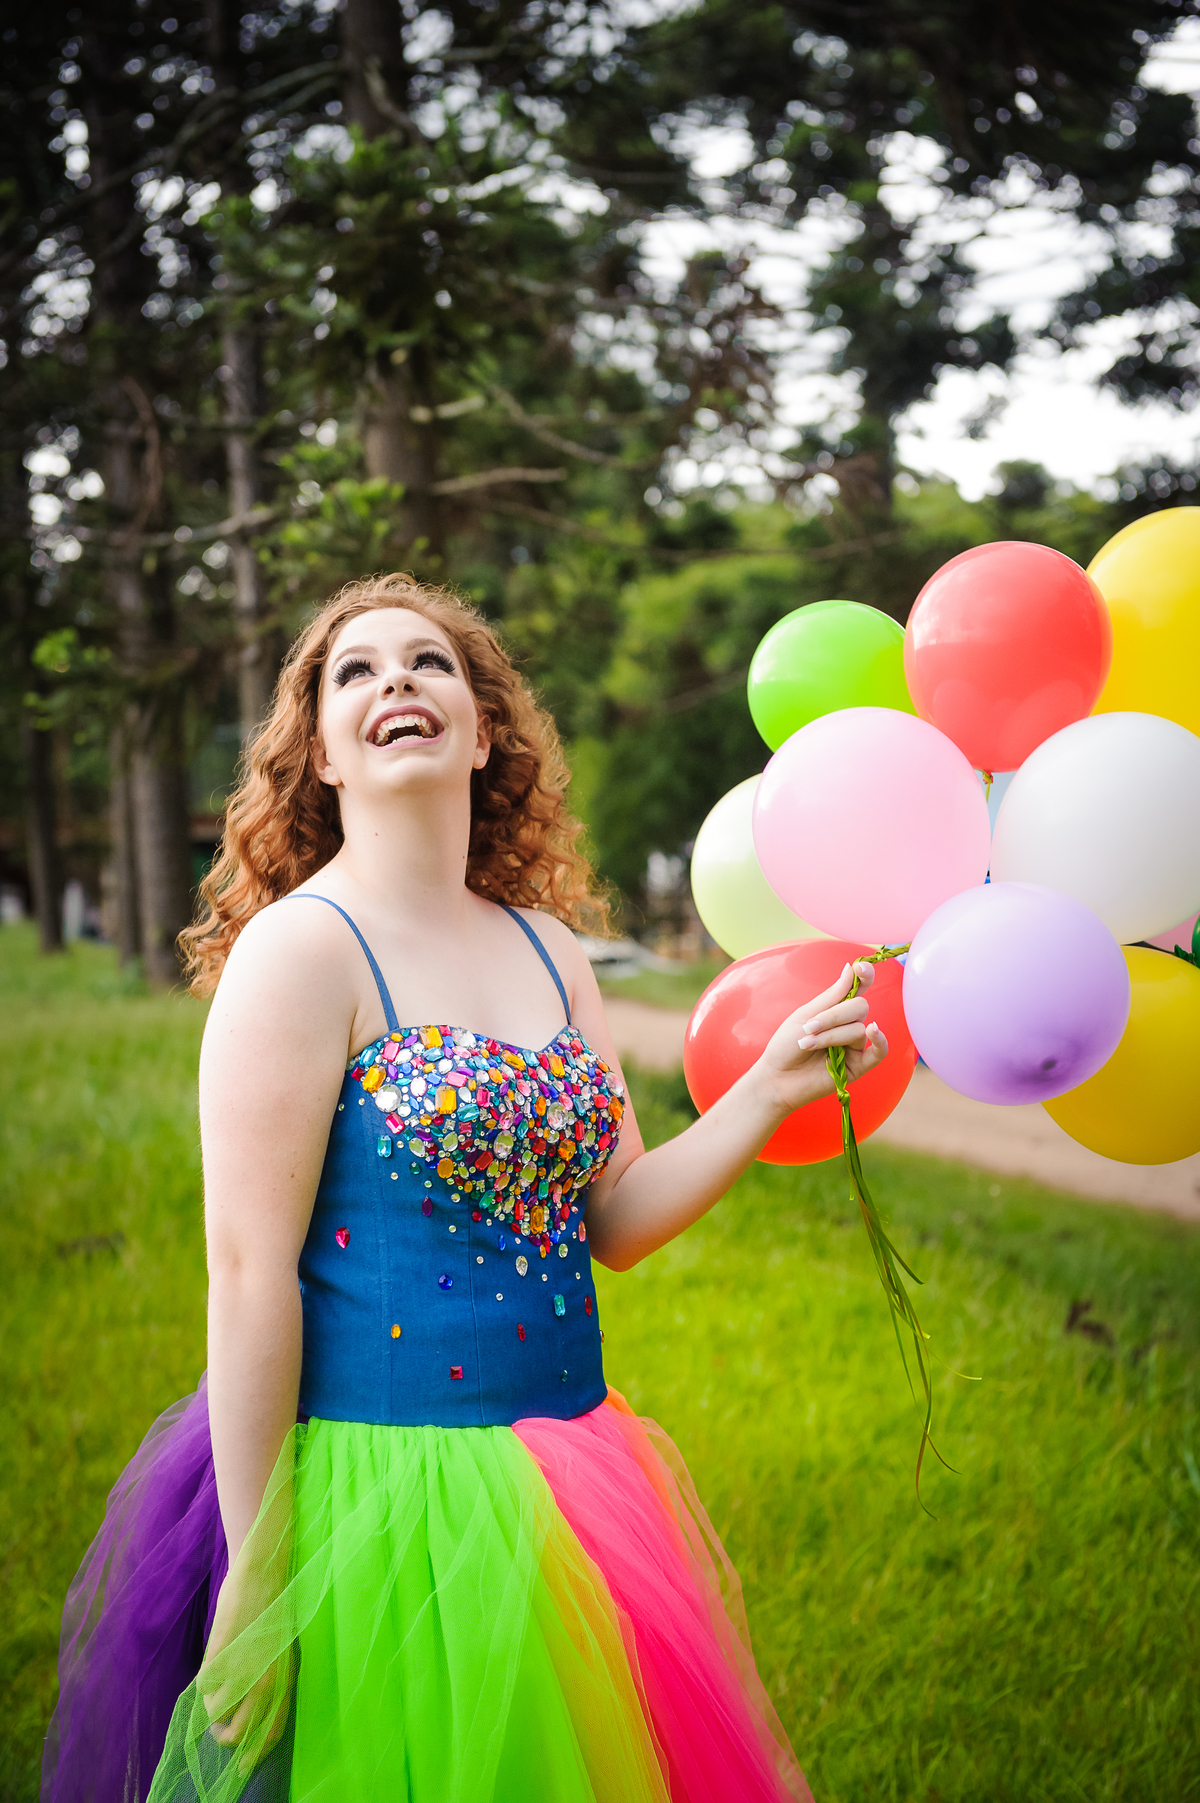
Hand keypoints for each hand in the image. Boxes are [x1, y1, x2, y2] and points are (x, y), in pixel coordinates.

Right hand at [200, 1552, 292, 1770]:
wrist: (262, 1575)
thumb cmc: (272, 1611)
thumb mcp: (281, 1652)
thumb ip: (271, 1681)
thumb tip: (254, 1711)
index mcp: (284, 1679)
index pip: (271, 1730)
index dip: (255, 1753)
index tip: (242, 1766)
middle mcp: (266, 1679)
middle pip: (240, 1731)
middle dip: (224, 1737)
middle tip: (218, 1732)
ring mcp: (242, 1667)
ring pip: (216, 1711)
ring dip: (210, 1708)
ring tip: (212, 1694)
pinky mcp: (222, 1654)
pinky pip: (204, 1685)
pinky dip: (203, 1683)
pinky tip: (210, 1667)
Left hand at [751, 960, 888, 1122]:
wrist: (776, 1077)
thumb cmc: (786, 1045)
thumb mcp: (805, 1015)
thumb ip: (832, 996)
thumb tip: (851, 968)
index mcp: (836, 1009)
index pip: (858, 988)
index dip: (864, 976)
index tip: (860, 968)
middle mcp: (849, 1025)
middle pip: (859, 1008)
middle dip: (833, 1016)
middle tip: (809, 1027)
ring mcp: (855, 1046)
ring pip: (857, 1030)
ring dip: (830, 1036)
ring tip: (807, 1045)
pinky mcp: (858, 1066)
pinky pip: (878, 1052)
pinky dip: (879, 1040)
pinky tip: (873, 1031)